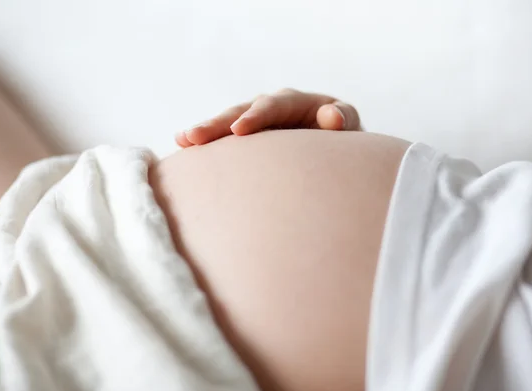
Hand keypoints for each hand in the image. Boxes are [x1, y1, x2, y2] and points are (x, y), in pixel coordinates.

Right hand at [175, 88, 361, 146]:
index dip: (255, 116)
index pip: (272, 106)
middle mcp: (270, 107)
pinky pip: (225, 137)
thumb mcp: (348, 126)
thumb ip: (342, 119)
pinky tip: (183, 145)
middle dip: (218, 124)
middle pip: (241, 111)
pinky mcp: (248, 137)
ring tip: (183, 140)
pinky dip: (207, 142)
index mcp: (295, 102)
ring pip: (227, 122)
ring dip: (206, 131)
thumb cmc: (342, 136)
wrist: (332, 147)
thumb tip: (330, 116)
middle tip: (194, 137)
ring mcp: (256, 122)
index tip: (239, 130)